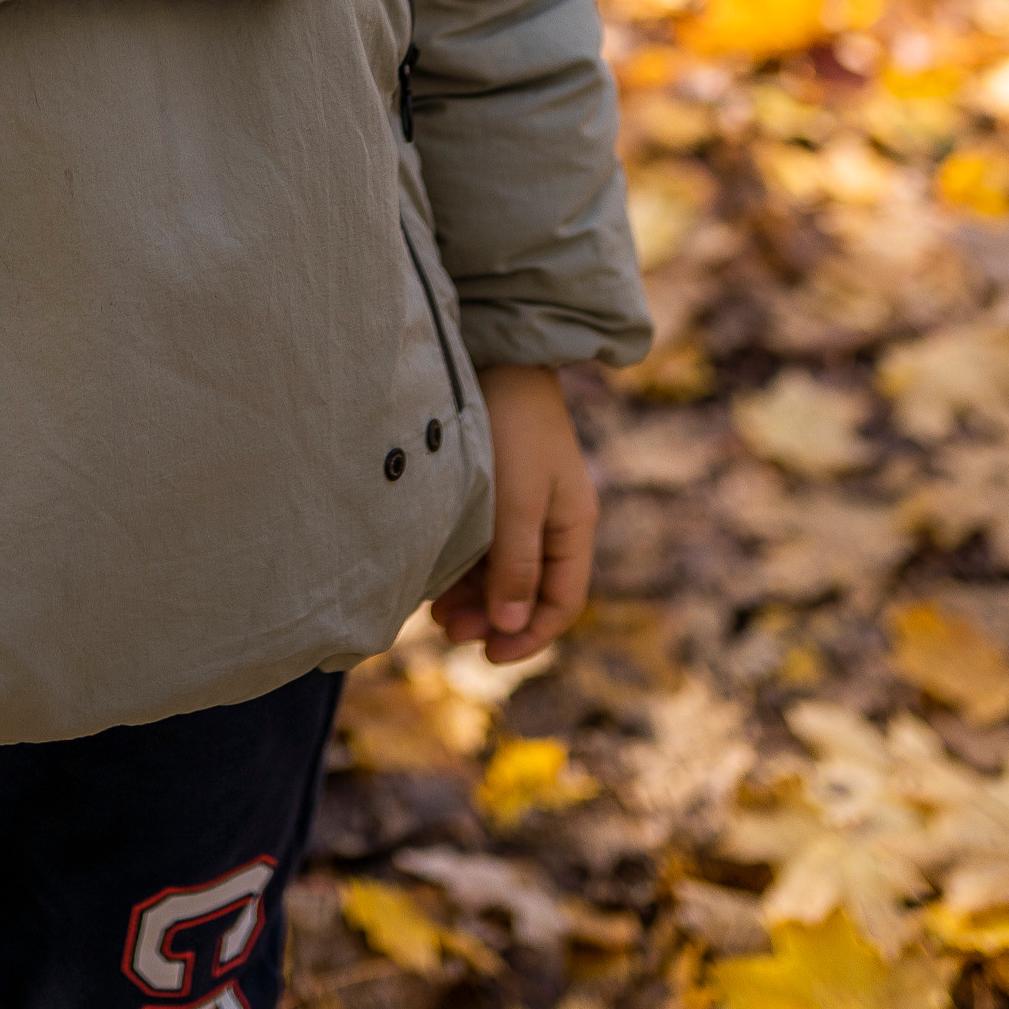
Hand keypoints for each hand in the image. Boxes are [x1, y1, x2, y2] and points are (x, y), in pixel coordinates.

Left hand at [430, 364, 596, 665]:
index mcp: (573, 524)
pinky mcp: (496, 483)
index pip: (562, 601)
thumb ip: (517, 563)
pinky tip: (434, 573)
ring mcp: (525, 500)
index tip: (490, 655)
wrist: (498, 353)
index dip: (530, 635)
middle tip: (448, 632)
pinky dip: (463, 563)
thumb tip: (512, 624)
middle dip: (492, 617)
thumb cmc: (512, 426)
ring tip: (434, 610)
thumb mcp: (515, 501)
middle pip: (529, 588)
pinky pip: (484, 541)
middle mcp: (553, 517)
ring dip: (473, 594)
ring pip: (502, 568)